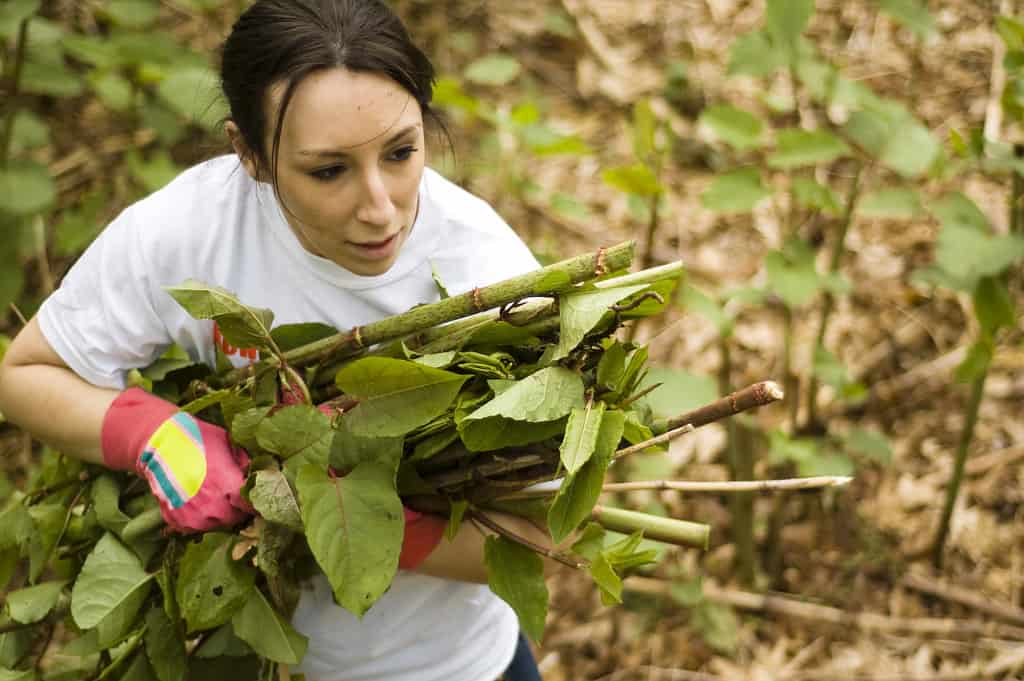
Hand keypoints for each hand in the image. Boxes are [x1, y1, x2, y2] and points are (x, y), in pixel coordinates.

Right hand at [101, 388, 251, 532]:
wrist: (159, 444)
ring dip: (219, 515)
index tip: (256, 499)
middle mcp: (211, 508)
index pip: (251, 507)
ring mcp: (192, 518)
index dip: (255, 503)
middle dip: (238, 509)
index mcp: (228, 487)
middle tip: (233, 495)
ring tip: (213, 496)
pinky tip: (197, 500)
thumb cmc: (197, 439)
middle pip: (236, 519)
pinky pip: (196, 527)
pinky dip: (199, 518)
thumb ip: (245, 464)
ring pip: (216, 525)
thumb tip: (257, 476)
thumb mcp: (229, 444)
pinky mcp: (177, 522)